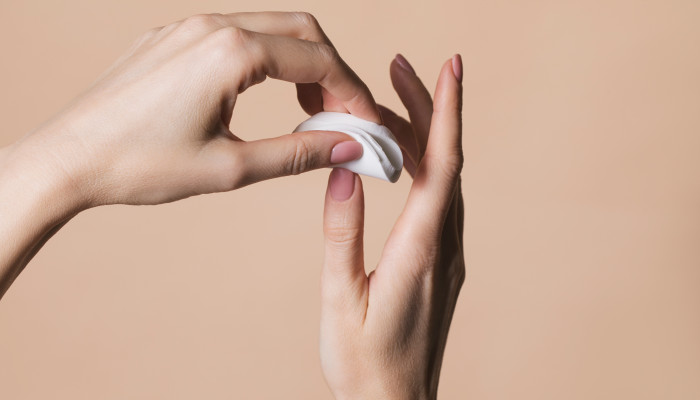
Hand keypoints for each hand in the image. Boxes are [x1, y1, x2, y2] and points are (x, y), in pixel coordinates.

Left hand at [4, 11, 376, 207]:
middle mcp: (213, 26)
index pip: (320, 60)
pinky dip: (267, 60)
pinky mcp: (173, 37)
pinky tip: (266, 95)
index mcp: (231, 52)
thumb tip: (348, 147)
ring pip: (271, 29)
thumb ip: (298, 153)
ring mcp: (189, 26)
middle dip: (333, 70)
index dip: (353, 93)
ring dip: (301, 63)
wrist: (69, 157)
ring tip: (310, 110)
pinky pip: (237, 35)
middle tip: (343, 115)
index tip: (366, 125)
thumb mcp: (232, 167)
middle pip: (303, 30)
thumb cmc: (142, 164)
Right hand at [319, 54, 463, 399]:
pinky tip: (400, 158)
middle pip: (446, 161)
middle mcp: (445, 245)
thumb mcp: (339, 296)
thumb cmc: (363, 362)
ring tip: (385, 107)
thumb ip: (342, 232)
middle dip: (427, 108)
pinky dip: (422, 165)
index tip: (448, 67)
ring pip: (444, 178)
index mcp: (421, 249)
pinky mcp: (442, 262)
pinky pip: (440, 200)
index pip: (442, 165)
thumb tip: (344, 171)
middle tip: (397, 67)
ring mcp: (449, 254)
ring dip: (423, 135)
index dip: (447, 112)